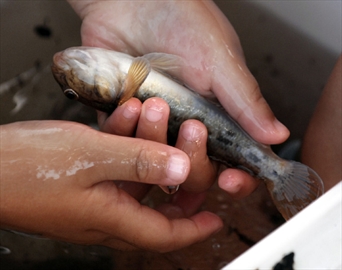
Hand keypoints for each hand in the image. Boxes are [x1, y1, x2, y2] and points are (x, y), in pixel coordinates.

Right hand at [0, 120, 221, 251]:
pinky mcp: (81, 177)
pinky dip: (123, 140)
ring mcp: (92, 195)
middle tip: (189, 149)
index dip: (194, 228)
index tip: (215, 220)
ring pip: (134, 174)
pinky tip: (125, 114)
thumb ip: (138, 162)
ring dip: (146, 143)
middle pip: (154, 201)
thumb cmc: (24, 168)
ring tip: (151, 111)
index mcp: (110, 218)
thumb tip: (180, 170)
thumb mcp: (90, 157)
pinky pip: (113, 162)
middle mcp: (104, 212)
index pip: (165, 234)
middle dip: (175, 173)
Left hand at [68, 0, 284, 194]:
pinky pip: (121, 140)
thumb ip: (245, 100)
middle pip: (194, 169)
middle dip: (193, 157)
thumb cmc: (182, 18)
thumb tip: (276, 135)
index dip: (235, 178)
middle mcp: (188, 123)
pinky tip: (132, 105)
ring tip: (154, 104)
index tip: (230, 181)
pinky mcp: (124, 116)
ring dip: (156, 139)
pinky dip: (125, 129)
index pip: (232, 160)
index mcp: (218, 115)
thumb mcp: (221, 59)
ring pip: (156, 158)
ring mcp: (156, 122)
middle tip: (193, 127)